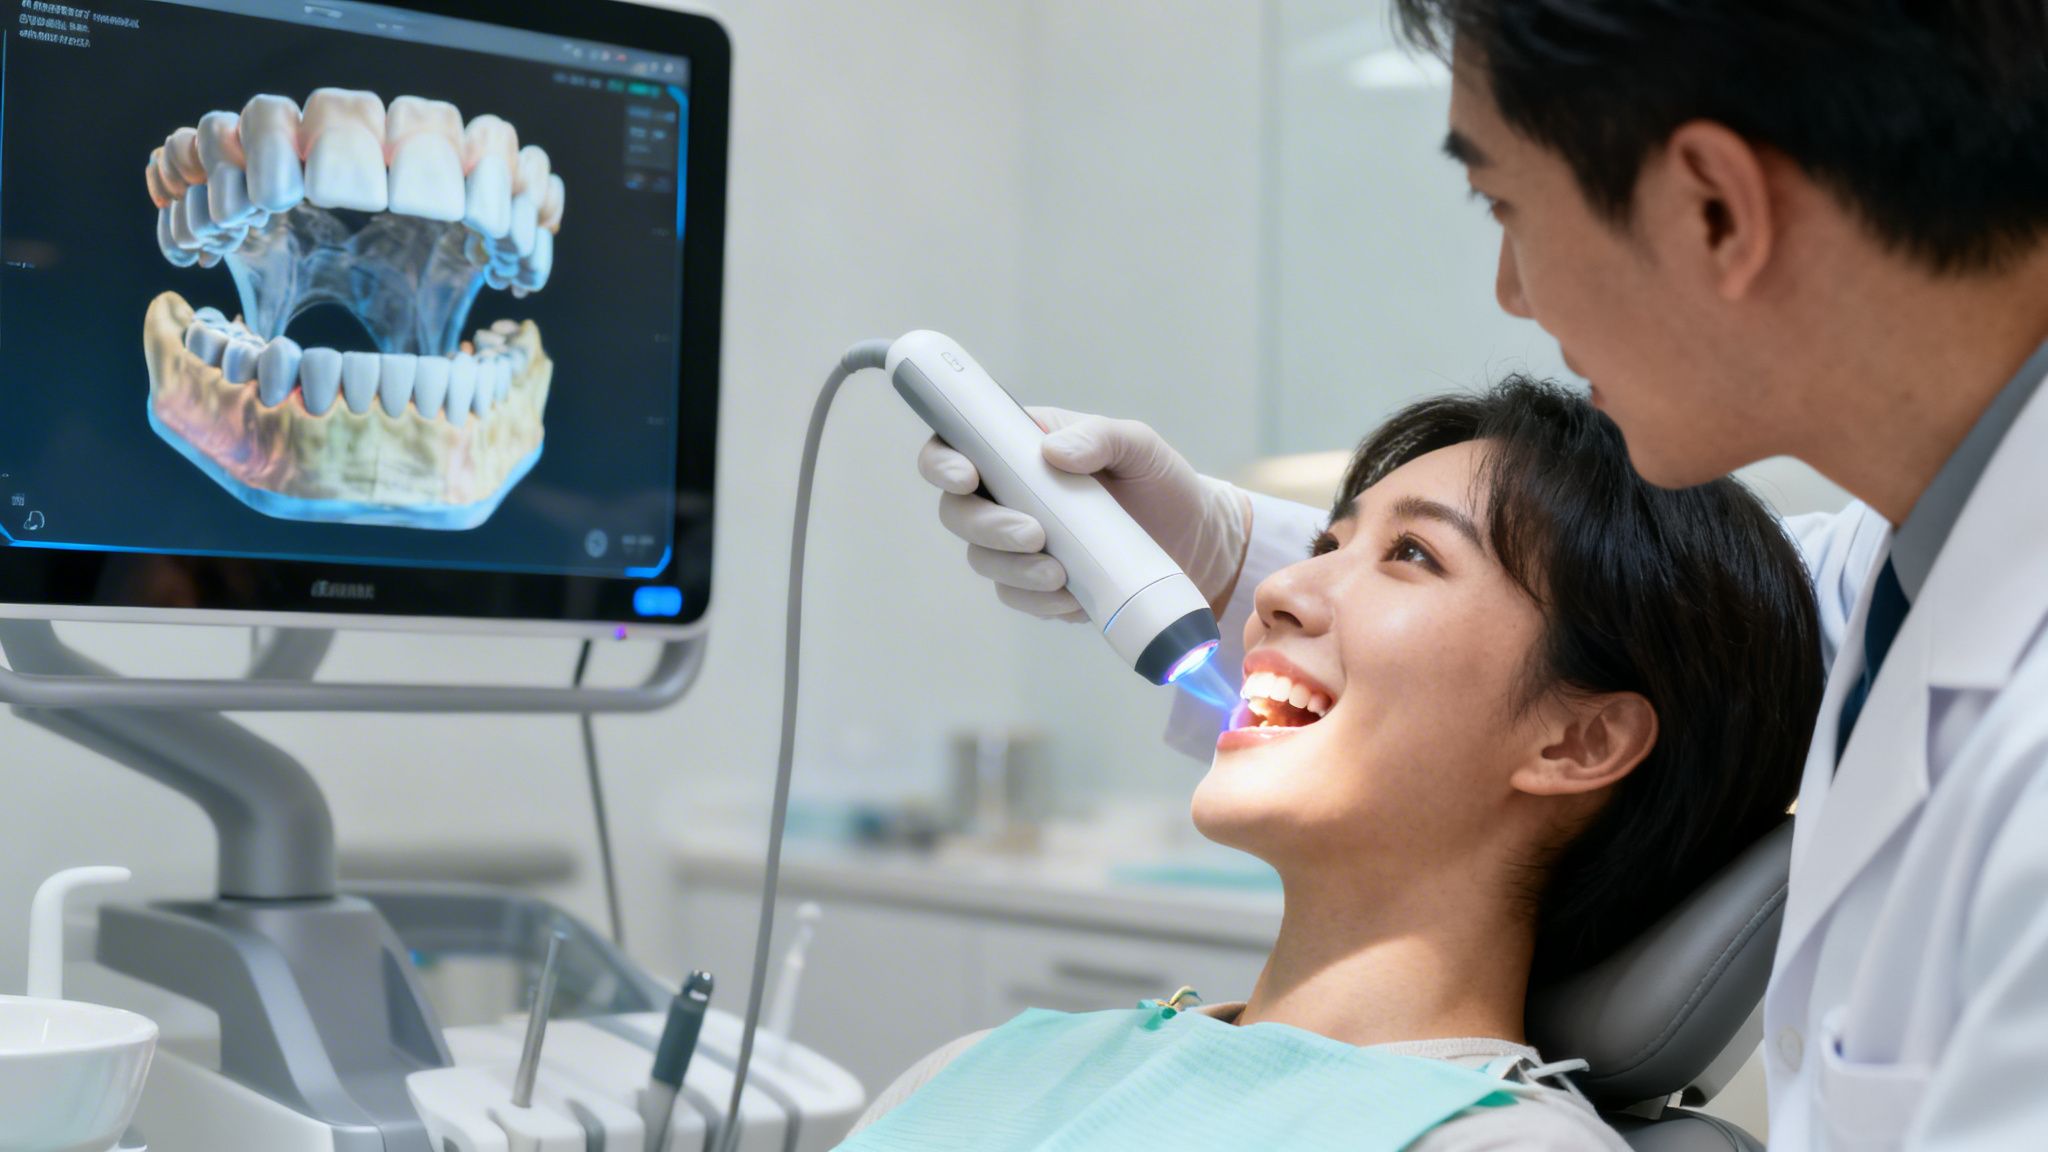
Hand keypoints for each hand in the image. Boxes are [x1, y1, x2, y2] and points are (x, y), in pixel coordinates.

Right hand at [918, 407, 1250, 621]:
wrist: (1197, 545)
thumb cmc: (1162, 484)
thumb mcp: (1140, 447)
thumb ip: (1101, 437)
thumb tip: (1053, 452)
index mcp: (1020, 449)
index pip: (956, 445)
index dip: (942, 461)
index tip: (965, 477)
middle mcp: (1010, 495)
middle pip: (958, 511)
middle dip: (985, 526)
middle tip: (1034, 534)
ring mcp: (1021, 543)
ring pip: (983, 559)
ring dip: (1013, 569)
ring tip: (1059, 573)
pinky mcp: (1040, 584)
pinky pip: (1017, 596)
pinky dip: (1038, 599)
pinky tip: (1070, 596)